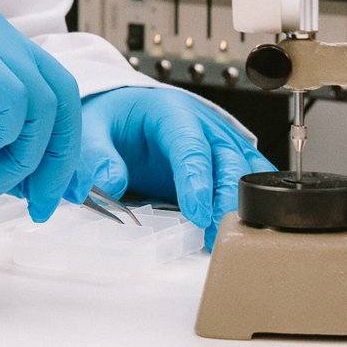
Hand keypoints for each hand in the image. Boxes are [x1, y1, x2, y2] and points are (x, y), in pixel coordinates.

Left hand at [70, 86, 273, 246]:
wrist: (124, 111)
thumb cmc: (112, 119)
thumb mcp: (91, 129)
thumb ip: (98, 156)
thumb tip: (111, 184)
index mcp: (170, 111)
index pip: (190, 146)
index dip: (197, 180)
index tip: (198, 213)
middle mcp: (202, 123)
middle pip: (227, 158)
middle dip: (225, 198)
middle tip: (215, 234)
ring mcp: (218, 140)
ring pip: (245, 167)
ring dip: (241, 201)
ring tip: (228, 235)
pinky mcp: (225, 158)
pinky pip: (250, 173)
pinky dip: (255, 195)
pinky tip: (247, 220)